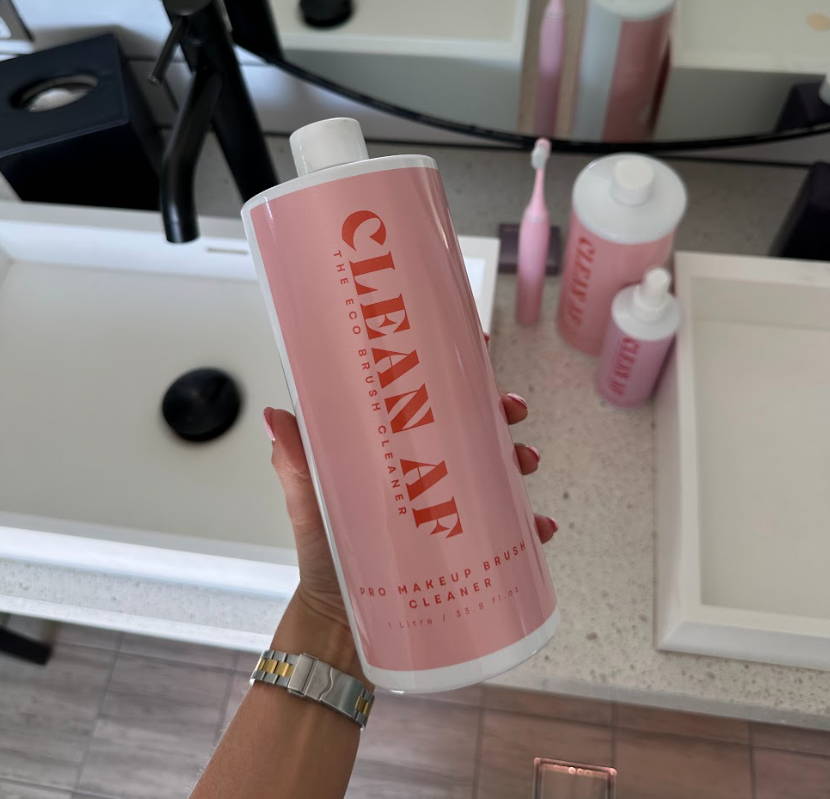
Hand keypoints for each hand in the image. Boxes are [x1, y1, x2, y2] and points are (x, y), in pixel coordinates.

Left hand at [263, 394, 556, 631]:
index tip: (480, 346)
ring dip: (519, 458)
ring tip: (527, 462)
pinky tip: (539, 527)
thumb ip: (296, 465)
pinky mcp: (468, 547)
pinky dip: (528, 524)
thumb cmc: (325, 560)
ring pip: (497, 470)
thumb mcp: (310, 507)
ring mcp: (450, 509)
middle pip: (471, 428)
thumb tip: (274, 416)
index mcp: (393, 453)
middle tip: (511, 409)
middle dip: (498, 411)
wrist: (343, 628)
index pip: (426, 401)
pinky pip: (509, 529)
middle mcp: (427, 473)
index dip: (454, 370)